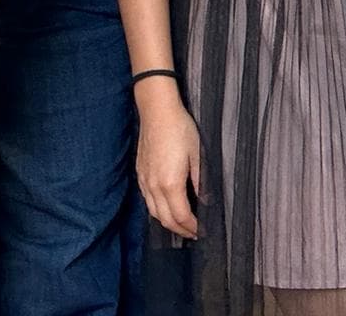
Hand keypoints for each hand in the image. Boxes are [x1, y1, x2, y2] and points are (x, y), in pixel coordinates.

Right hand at [136, 99, 201, 237]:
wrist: (157, 111)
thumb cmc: (180, 129)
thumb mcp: (198, 154)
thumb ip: (201, 182)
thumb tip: (206, 203)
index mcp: (170, 183)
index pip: (182, 216)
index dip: (193, 227)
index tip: (203, 232)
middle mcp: (154, 186)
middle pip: (166, 220)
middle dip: (181, 230)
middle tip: (195, 234)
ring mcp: (144, 181)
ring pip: (154, 213)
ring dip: (168, 223)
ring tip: (183, 226)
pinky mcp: (140, 175)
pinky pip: (148, 201)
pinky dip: (158, 211)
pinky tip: (167, 209)